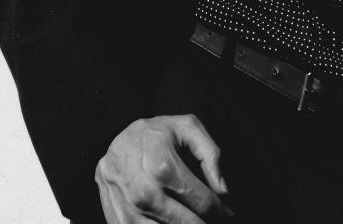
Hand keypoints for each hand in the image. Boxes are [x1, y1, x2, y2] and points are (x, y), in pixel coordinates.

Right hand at [95, 113, 234, 222]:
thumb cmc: (154, 134)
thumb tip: (223, 190)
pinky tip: (174, 222)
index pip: (204, 202)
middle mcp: (145, 193)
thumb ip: (210, 154)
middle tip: (216, 221)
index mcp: (164, 168)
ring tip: (197, 221)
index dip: (222, 211)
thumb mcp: (186, 127)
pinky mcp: (118, 222)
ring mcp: (129, 211)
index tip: (229, 215)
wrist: (114, 143)